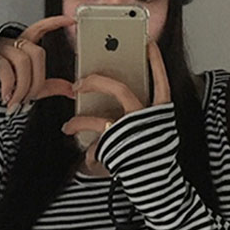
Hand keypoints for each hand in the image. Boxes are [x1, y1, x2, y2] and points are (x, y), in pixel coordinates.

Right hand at [0, 15, 76, 113]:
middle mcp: (12, 43)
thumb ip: (50, 85)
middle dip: (36, 81)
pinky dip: (9, 87)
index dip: (54, 22)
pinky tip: (7, 96)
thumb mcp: (29, 86)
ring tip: (17, 101)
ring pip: (22, 62)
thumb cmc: (1, 85)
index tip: (70, 20)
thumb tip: (71, 90)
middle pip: (36, 53)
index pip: (40, 29)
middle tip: (30, 97)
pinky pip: (5, 69)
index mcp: (23, 46)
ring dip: (22, 87)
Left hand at [61, 40, 170, 171]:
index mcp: (161, 112)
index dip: (155, 61)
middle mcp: (148, 116)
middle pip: (118, 88)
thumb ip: (140, 114)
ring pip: (99, 115)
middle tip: (77, 82)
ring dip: (79, 116)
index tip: (148, 44)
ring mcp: (132, 129)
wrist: (157, 185)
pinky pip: (95, 138)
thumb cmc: (152, 158)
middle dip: (95, 82)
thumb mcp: (152, 132)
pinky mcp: (117, 144)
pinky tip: (81, 147)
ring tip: (68, 122)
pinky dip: (87, 144)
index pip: (161, 80)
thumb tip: (113, 99)